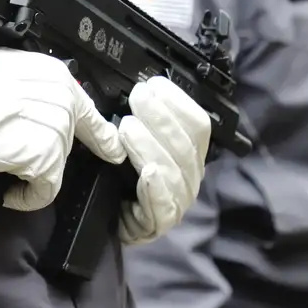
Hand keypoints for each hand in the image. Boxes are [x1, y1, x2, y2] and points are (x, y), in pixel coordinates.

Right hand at [0, 40, 126, 210]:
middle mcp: (64, 98)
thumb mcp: (4, 69)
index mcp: (55, 73)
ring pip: (56, 165)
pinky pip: (46, 190)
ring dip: (33, 175)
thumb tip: (34, 107)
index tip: (112, 149)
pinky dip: (28, 198)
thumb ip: (31, 87)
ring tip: (4, 169)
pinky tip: (10, 193)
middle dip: (44, 153)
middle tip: (15, 155)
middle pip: (68, 140)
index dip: (100, 134)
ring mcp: (58, 128)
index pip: (87, 109)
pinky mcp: (46, 157)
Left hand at [117, 76, 211, 244]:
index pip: (197, 124)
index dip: (178, 102)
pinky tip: (147, 173)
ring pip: (172, 171)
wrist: (110, 217)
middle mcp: (190, 175)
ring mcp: (178, 201)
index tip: (154, 85)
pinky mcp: (160, 223)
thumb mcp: (137, 139)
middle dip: (160, 117)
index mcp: (190, 152)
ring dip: (150, 146)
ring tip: (127, 128)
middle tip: (137, 98)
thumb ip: (144, 118)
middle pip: (184, 144)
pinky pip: (162, 206)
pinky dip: (155, 188)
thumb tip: (139, 89)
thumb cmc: (124, 174)